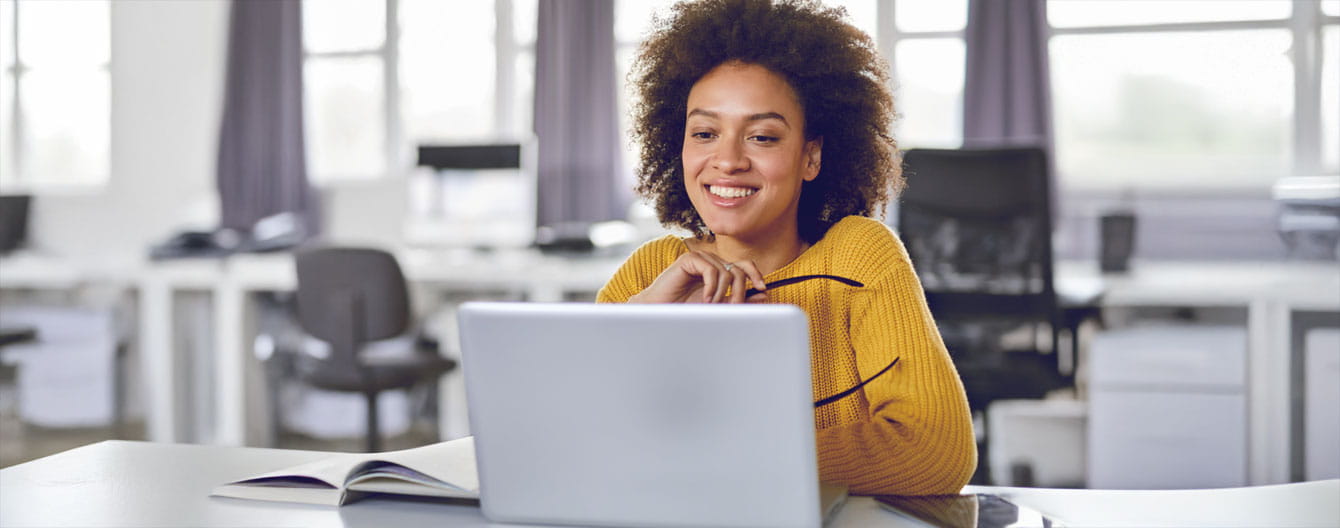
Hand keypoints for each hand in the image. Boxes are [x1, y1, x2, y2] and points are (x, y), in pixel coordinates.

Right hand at [629, 250, 767, 303]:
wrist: (659, 310)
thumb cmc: (685, 310)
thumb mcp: (717, 307)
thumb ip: (738, 300)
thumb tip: (763, 294)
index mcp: (719, 271)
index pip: (744, 265)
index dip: (755, 274)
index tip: (762, 288)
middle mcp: (712, 262)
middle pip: (738, 269)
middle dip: (740, 291)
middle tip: (733, 307)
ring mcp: (701, 259)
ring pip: (727, 272)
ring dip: (723, 293)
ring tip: (712, 306)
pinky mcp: (689, 259)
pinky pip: (711, 270)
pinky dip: (712, 287)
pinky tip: (705, 299)